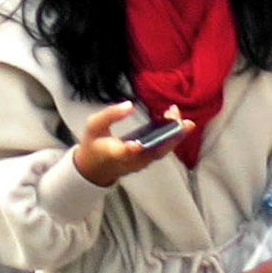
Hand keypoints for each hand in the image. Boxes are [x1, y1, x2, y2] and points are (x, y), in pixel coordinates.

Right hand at [69, 103, 188, 188]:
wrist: (96, 168)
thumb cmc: (94, 144)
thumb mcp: (93, 125)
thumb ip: (109, 115)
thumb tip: (129, 104)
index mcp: (115, 153)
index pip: (126, 152)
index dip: (132, 149)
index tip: (137, 143)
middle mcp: (132, 161)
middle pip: (154, 151)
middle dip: (167, 134)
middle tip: (176, 116)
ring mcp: (142, 163)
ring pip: (162, 151)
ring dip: (173, 134)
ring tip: (179, 117)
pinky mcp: (148, 161)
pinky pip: (162, 150)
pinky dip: (170, 137)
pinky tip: (173, 124)